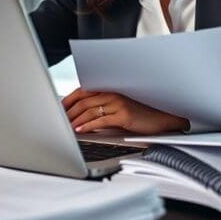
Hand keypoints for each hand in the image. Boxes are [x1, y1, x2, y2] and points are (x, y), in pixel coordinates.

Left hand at [62, 88, 189, 134]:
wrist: (163, 117)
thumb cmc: (141, 114)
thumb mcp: (120, 108)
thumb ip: (103, 108)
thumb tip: (82, 117)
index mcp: (110, 89)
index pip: (83, 91)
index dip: (68, 100)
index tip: (58, 109)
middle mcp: (113, 93)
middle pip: (83, 100)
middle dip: (67, 111)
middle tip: (57, 120)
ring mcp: (118, 103)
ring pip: (89, 110)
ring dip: (74, 119)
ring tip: (65, 127)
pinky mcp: (123, 115)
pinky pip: (100, 120)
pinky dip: (87, 125)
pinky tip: (79, 130)